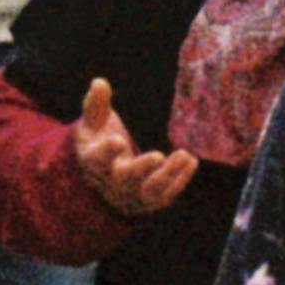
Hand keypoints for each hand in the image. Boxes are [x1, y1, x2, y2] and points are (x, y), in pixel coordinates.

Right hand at [70, 75, 200, 219]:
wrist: (103, 177)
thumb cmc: (99, 140)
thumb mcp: (93, 122)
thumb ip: (96, 104)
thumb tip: (99, 82)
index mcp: (94, 162)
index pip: (98, 160)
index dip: (107, 152)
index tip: (119, 141)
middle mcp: (111, 183)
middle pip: (125, 180)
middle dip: (142, 169)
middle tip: (158, 156)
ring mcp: (131, 196)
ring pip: (149, 192)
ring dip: (168, 175)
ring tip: (185, 155)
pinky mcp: (149, 202)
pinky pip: (165, 196)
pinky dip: (179, 181)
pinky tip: (191, 161)